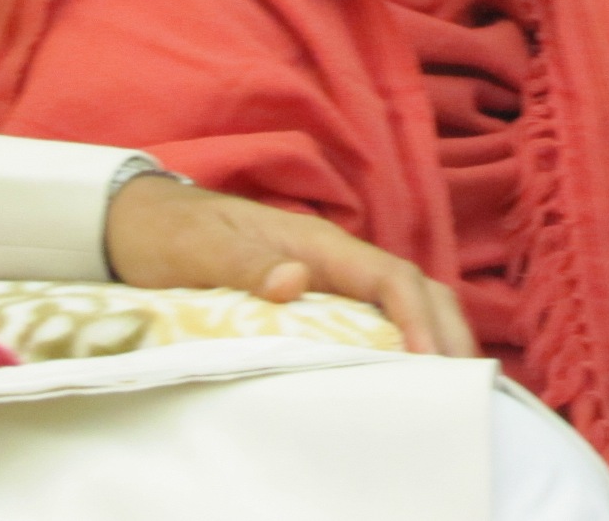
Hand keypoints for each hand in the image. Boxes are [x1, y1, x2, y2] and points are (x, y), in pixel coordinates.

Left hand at [103, 173, 476, 357]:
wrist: (140, 222)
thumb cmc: (172, 235)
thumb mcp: (201, 250)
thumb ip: (247, 263)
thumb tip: (295, 282)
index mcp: (317, 243)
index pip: (389, 277)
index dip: (417, 317)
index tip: (429, 361)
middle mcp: (334, 258)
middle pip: (415, 289)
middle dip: (448, 330)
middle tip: (468, 385)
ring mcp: (329, 277)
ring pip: (403, 303)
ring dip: (435, 337)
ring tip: (453, 387)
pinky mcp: (317, 298)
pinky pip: (376, 319)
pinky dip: (405, 344)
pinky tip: (407, 378)